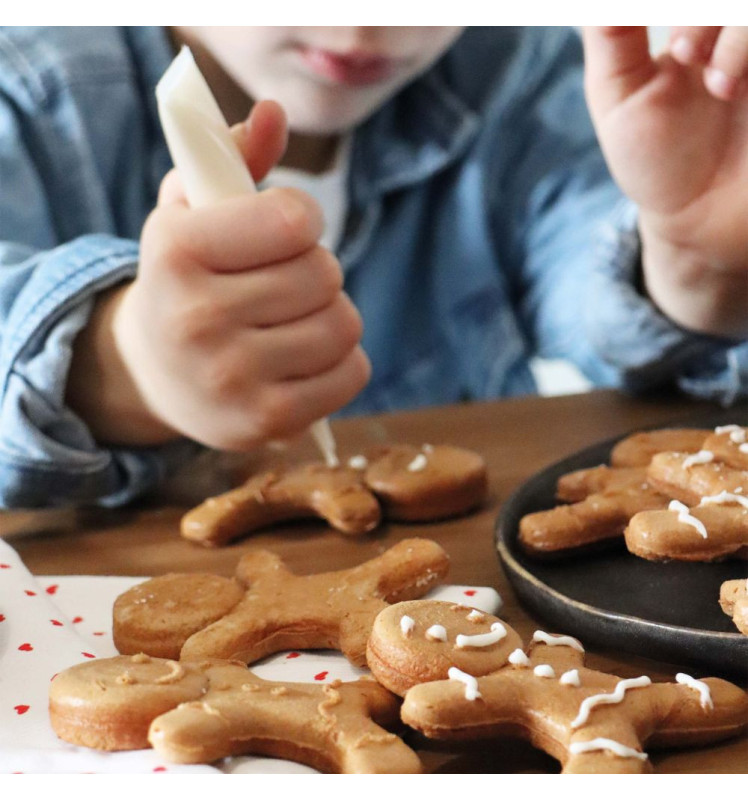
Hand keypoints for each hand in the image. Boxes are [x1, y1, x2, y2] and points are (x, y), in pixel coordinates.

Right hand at [67, 101, 369, 448]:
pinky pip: (352, 373)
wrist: (154, 372)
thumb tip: (274, 114)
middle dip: (315, 271)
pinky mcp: (265, 422)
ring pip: (344, 325)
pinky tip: (305, 358)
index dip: (301, 219)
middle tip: (284, 281)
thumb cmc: (185, 279)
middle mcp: (197, 320)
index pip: (294, 220)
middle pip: (325, 275)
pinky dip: (342, 361)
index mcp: (177, 252)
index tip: (283, 229)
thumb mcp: (191, 210)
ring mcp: (232, 379)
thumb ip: (233, 156)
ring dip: (331, 315)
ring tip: (294, 319)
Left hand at [582, 27, 747, 337]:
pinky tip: (733, 87)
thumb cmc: (656, 158)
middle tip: (687, 53)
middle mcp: (735, 34)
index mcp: (698, 23)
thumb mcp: (618, 95)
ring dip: (739, 36)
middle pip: (731, 2)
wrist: (701, 219)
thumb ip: (610, 33)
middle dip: (706, 15)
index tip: (672, 43)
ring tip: (720, 84)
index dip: (688, 14)